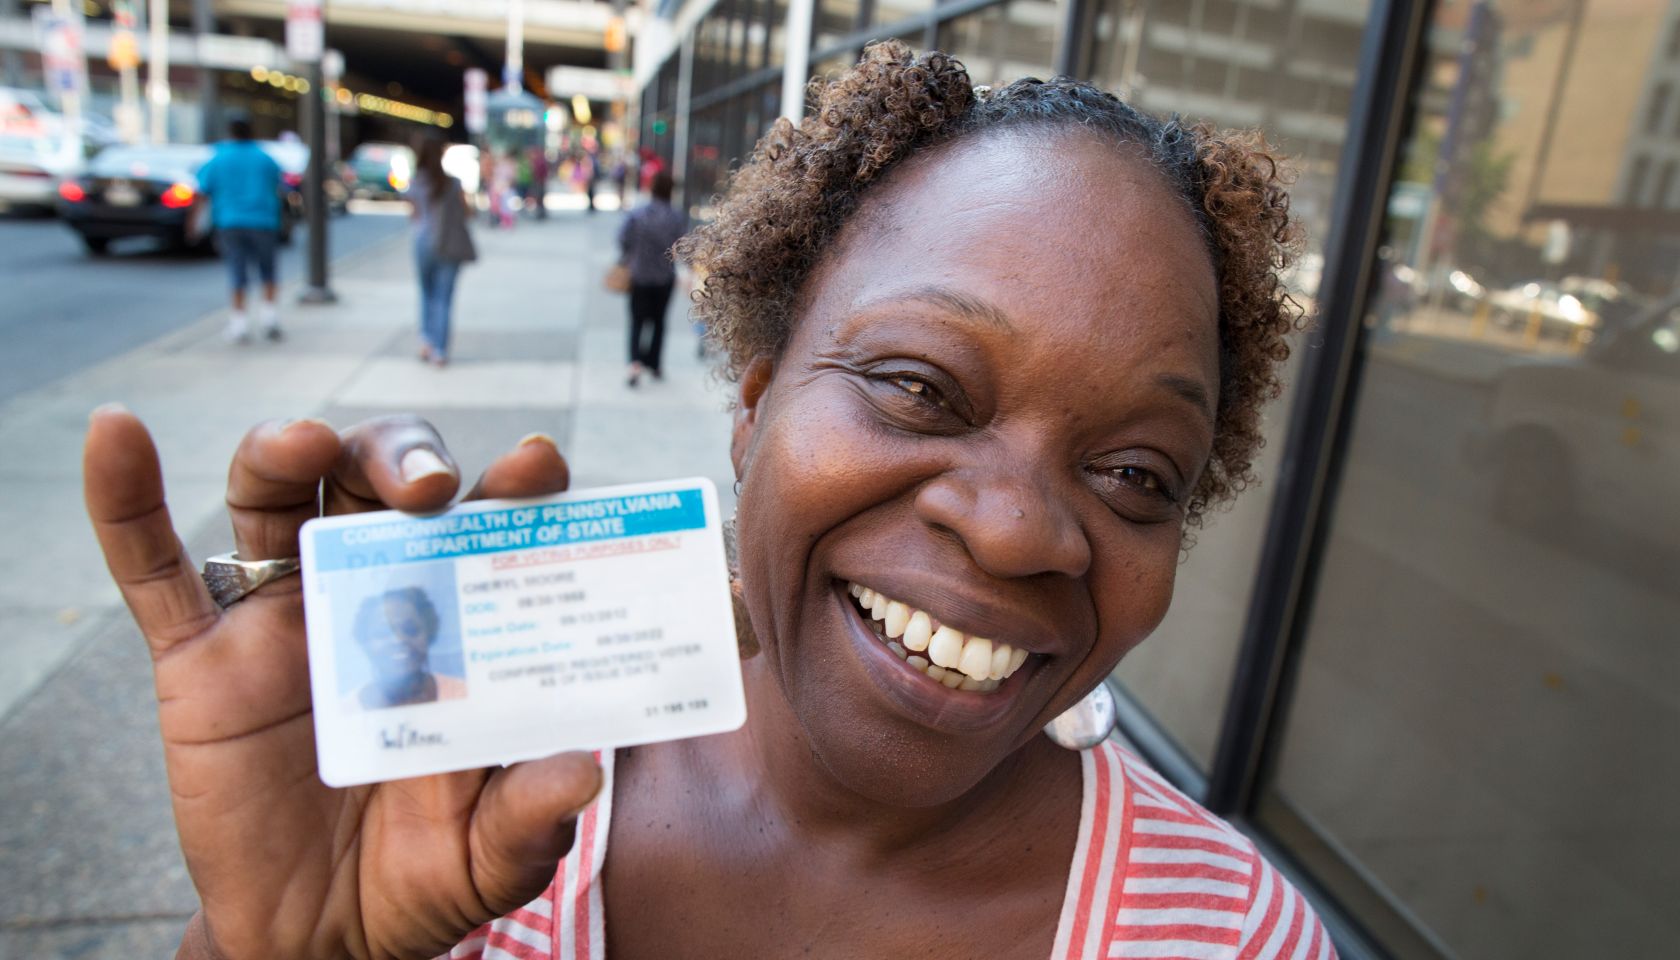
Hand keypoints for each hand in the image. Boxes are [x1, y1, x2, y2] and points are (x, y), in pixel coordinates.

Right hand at [83, 409, 601, 959]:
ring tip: (306, 442)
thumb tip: (581, 774)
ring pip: (276, 500)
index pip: (488, 527)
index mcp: (457, 624)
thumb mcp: (488, 857)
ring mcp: (282, 620)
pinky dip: (124, 502)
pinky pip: (151, 569)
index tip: (538, 465)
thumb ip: (530, 817)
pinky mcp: (199, 660)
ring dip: (286, 451)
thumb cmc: (422, 876)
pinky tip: (113, 434)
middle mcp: (372, 596)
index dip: (512, 486)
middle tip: (430, 488)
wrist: (316, 935)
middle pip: (380, 485)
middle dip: (404, 460)